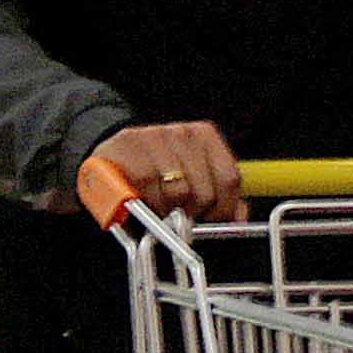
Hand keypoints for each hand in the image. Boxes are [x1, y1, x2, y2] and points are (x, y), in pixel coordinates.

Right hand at [96, 120, 243, 223]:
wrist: (112, 154)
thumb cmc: (157, 168)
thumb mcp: (192, 175)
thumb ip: (220, 195)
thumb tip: (239, 218)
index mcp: (205, 136)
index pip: (229, 178)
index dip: (223, 207)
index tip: (213, 219)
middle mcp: (183, 133)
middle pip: (204, 191)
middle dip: (193, 212)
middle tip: (180, 214)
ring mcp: (155, 137)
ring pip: (177, 193)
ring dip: (168, 210)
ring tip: (160, 206)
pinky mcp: (128, 147)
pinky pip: (148, 188)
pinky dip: (146, 202)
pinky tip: (144, 199)